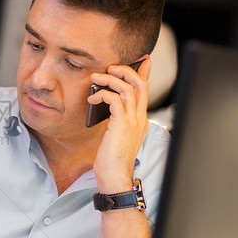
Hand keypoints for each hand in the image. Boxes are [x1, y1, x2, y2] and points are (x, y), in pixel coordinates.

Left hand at [89, 57, 150, 192]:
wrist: (115, 178)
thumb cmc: (111, 160)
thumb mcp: (116, 135)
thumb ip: (116, 119)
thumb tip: (106, 105)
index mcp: (140, 120)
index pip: (145, 91)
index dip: (144, 73)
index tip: (142, 60)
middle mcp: (140, 118)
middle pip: (140, 84)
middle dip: (126, 70)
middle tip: (110, 67)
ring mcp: (133, 121)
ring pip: (127, 88)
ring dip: (110, 79)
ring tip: (95, 78)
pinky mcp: (122, 125)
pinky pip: (114, 99)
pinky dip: (102, 94)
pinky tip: (92, 99)